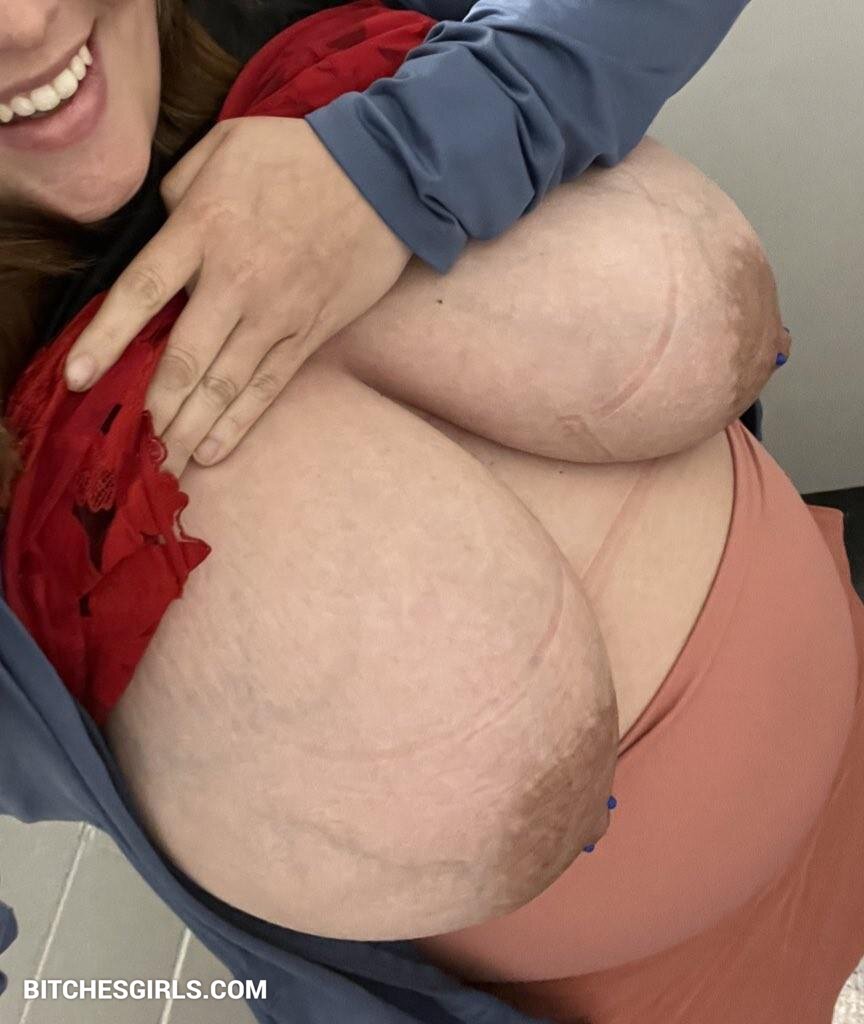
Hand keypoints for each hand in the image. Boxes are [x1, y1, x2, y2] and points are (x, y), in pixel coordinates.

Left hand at [64, 117, 410, 474]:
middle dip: (151, 409)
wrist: (386, 176)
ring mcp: (277, 314)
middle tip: (128, 450)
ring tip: (162, 466)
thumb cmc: (300, 156)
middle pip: (184, 359)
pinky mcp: (308, 334)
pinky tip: (211, 451)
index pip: (142, 291)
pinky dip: (238, 424)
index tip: (80, 378)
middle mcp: (237, 281)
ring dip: (188, 430)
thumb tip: (161, 231)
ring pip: (223, 385)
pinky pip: (267, 388)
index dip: (106, 339)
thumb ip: (179, 190)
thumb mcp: (226, 146)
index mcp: (204, 228)